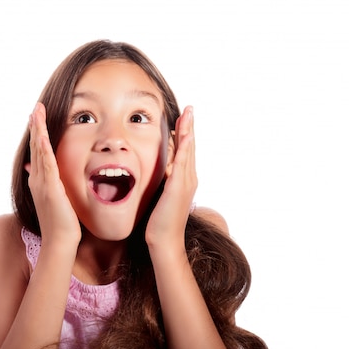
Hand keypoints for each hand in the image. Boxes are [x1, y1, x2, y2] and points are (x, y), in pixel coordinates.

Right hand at [26, 102, 81, 246]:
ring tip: (36, 113)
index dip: (37, 133)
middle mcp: (37, 179)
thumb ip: (46, 183)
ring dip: (38, 131)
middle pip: (35, 147)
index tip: (37, 117)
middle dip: (35, 126)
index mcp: (39, 181)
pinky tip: (42, 137)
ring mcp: (42, 183)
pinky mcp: (51, 189)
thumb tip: (33, 169)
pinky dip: (43, 150)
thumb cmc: (60, 223)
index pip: (37, 151)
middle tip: (35, 108)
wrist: (60, 241)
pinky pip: (47, 165)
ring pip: (39, 152)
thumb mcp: (53, 198)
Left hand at [145, 106, 196, 248]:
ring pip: (188, 151)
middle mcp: (189, 178)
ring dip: (189, 131)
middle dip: (189, 126)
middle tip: (190, 108)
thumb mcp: (161, 194)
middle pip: (189, 147)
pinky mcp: (178, 187)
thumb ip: (162, 181)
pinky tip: (186, 135)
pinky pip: (182, 163)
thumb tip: (158, 169)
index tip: (184, 117)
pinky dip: (185, 148)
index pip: (185, 151)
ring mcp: (186, 182)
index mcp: (184, 179)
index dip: (185, 133)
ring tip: (189, 115)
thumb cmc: (160, 220)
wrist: (164, 240)